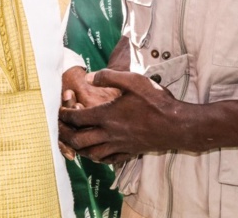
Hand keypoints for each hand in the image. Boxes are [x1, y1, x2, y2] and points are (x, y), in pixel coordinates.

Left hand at [59, 69, 190, 162]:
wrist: (178, 125)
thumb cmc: (157, 101)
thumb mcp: (133, 81)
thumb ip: (108, 76)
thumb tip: (88, 77)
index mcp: (107, 116)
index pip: (76, 119)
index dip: (64, 115)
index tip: (60, 110)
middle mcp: (110, 134)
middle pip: (79, 141)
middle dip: (65, 135)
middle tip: (61, 128)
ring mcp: (120, 146)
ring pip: (91, 154)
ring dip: (79, 148)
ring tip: (75, 140)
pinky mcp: (130, 152)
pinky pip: (108, 160)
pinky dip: (97, 157)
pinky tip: (97, 151)